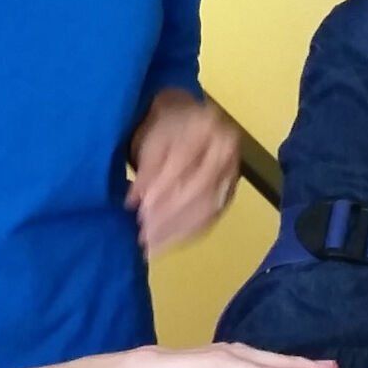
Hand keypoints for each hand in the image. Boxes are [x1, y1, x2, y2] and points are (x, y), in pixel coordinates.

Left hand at [127, 91, 242, 256]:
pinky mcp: (229, 195)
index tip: (136, 207)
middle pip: (199, 189)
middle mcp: (227, 151)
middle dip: (167, 214)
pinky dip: (185, 234)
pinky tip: (164, 243)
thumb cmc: (165, 128)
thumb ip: (146, 169)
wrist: (189, 124)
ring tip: (149, 244)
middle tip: (142, 233)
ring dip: (176, 230)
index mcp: (208, 127)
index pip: (183, 161)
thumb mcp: (151, 140)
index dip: (159, 187)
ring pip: (206, 209)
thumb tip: (134, 202)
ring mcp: (232, 175)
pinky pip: (210, 219)